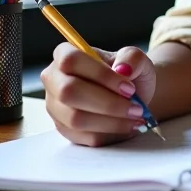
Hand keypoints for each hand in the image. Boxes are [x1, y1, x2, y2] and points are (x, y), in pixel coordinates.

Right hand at [40, 43, 156, 146]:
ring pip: (76, 118)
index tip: (128, 87)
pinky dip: (109, 133)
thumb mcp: (137, 58)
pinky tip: (128, 126)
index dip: (100, 74)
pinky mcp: (64, 129)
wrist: (133, 94)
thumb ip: (132, 58)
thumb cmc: (130, 72)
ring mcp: (55, 107)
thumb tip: (122, 69)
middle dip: (107, 103)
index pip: (72, 61)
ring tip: (136, 117)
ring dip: (111, 121)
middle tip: (136, 108)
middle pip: (69, 92)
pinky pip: (82, 136)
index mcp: (65, 54)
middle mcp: (54, 80)